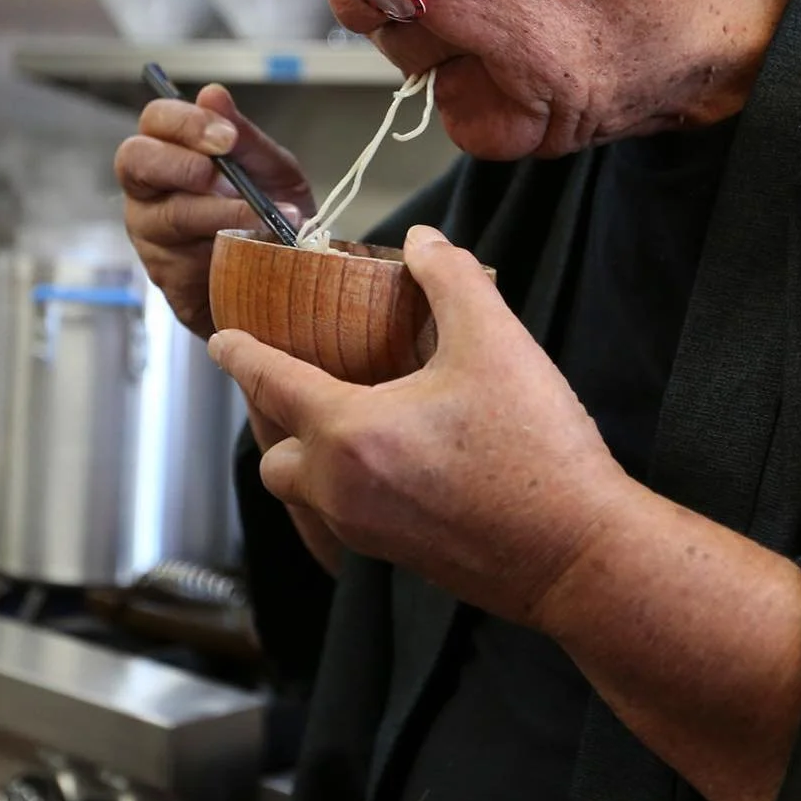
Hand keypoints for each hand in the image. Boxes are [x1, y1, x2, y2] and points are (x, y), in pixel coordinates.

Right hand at [116, 83, 314, 339]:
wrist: (285, 273)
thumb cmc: (267, 209)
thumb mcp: (268, 169)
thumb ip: (243, 136)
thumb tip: (213, 93)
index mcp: (172, 150)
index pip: (156, 120)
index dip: (185, 123)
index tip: (226, 138)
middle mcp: (149, 189)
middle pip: (134, 161)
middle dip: (180, 163)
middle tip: (220, 175)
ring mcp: (152, 234)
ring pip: (168, 215)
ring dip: (218, 213)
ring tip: (262, 217)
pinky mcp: (167, 276)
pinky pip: (188, 260)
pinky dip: (228, 251)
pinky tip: (256, 247)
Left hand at [209, 224, 630, 626]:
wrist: (580, 556)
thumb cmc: (536, 450)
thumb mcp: (496, 341)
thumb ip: (452, 278)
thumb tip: (425, 242)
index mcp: (350, 433)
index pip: (272, 383)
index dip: (241, 354)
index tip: (221, 339)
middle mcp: (343, 489)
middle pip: (272, 453)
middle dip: (271, 416)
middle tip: (292, 378)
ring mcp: (367, 532)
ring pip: (303, 493)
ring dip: (304, 456)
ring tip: (338, 417)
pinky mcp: (397, 558)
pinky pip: (340, 520)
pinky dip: (339, 488)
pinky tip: (385, 462)